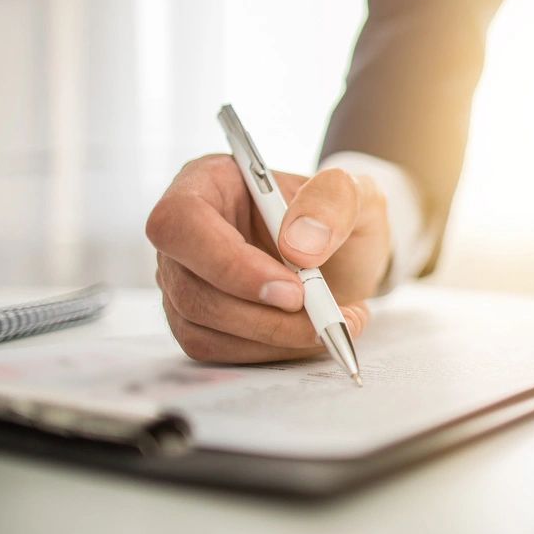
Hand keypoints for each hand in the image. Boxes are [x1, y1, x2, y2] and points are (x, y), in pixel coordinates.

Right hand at [147, 154, 390, 362]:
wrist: (345, 254)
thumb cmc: (338, 216)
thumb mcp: (353, 192)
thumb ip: (333, 202)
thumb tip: (298, 246)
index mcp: (208, 182)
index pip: (181, 222)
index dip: (229, 263)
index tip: (292, 290)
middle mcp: (185, 233)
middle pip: (190, 287)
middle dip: (262, 315)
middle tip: (325, 318)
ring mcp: (184, 279)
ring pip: (200, 326)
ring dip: (272, 337)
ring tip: (332, 324)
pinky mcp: (196, 319)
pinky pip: (216, 348)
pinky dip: (268, 351)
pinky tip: (309, 334)